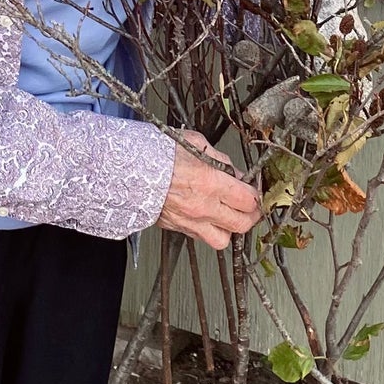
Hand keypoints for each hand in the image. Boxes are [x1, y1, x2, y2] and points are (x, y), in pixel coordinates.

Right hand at [157, 130, 260, 249]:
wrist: (127, 169)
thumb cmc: (157, 153)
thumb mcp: (196, 143)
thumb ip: (219, 159)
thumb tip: (233, 171)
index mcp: (210, 182)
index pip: (249, 200)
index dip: (256, 196)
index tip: (254, 190)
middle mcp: (203, 206)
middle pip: (242, 224)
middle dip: (250, 215)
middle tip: (249, 206)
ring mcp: (189, 221)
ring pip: (223, 239)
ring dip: (230, 229)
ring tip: (229, 216)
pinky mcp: (176, 227)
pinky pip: (200, 237)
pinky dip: (208, 230)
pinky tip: (206, 216)